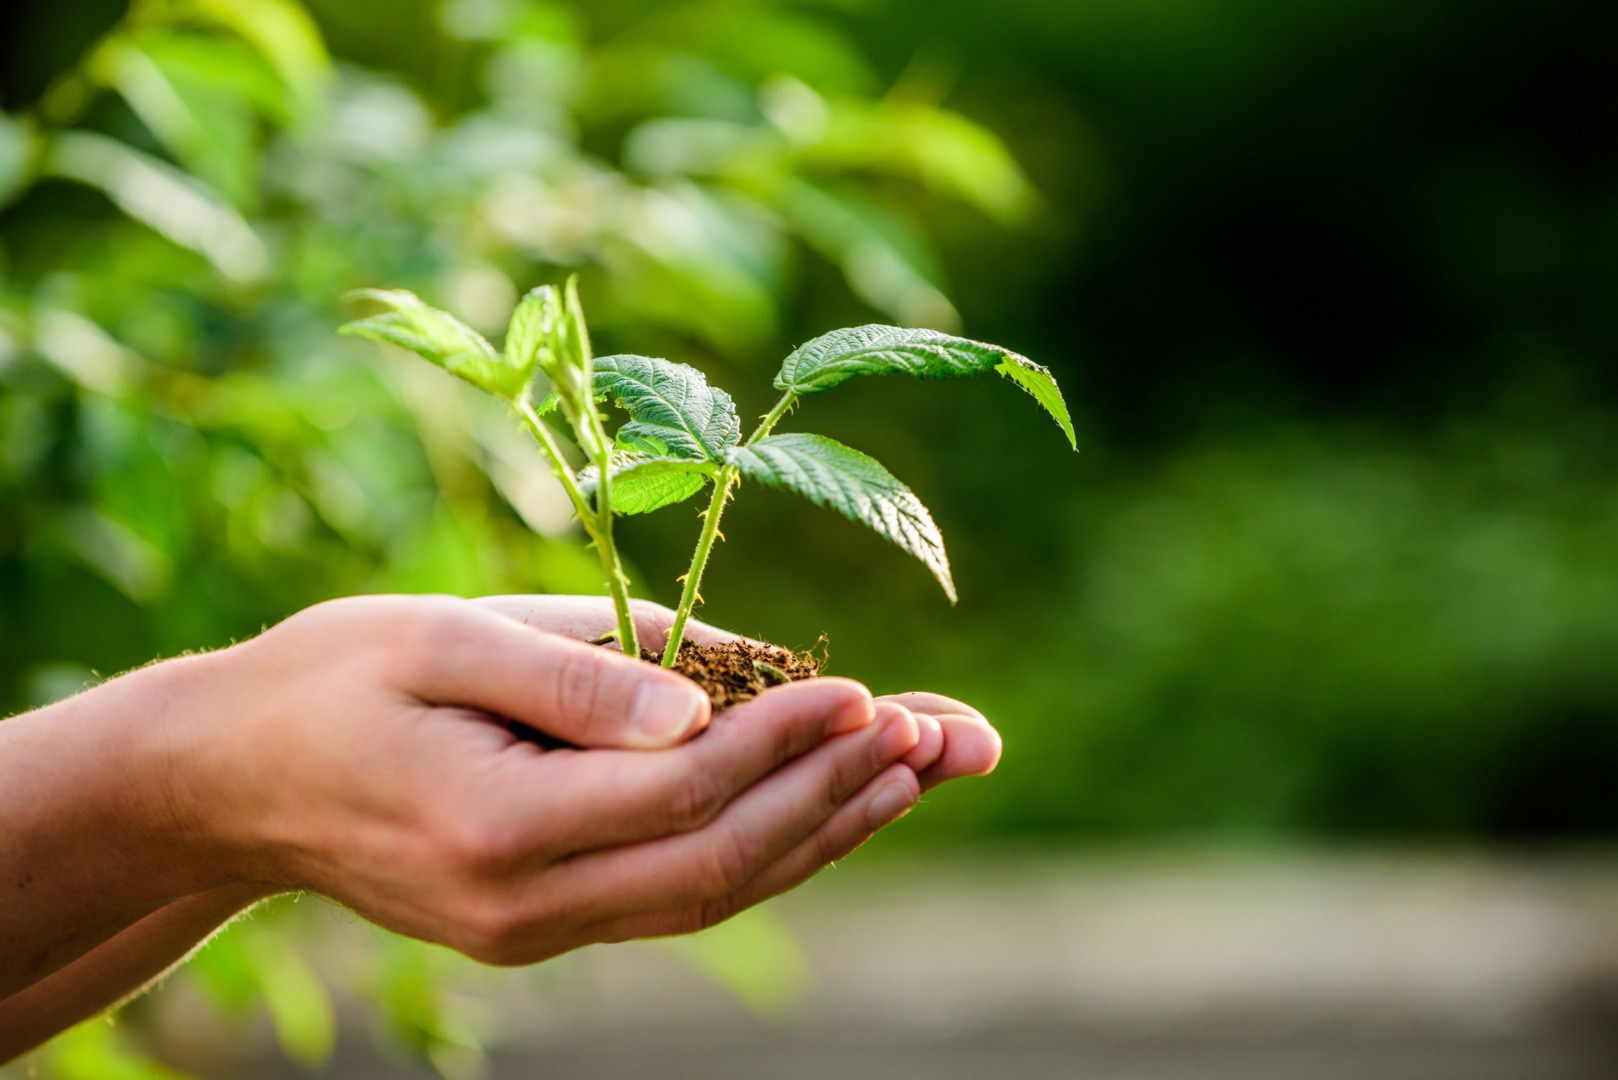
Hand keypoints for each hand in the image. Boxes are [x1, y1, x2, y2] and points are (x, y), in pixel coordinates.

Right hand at [161, 595, 928, 962]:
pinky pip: (676, 902)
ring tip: (914, 773)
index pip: (683, 791)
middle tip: (935, 735)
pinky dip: (762, 855)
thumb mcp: (439, 638)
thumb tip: (705, 705)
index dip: (787, 743)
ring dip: (821, 835)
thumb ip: (573, 676)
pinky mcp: (542, 927)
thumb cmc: (334, 679)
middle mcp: (524, 905)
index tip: (867, 690)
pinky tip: (824, 812)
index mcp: (496, 825)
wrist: (234, 781)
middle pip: (719, 864)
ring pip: (711, 899)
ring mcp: (534, 931)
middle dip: (835, 796)